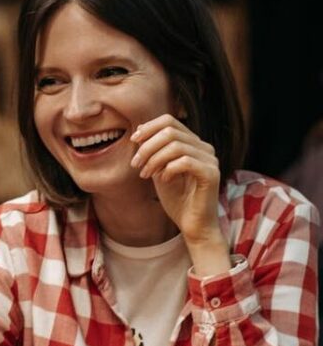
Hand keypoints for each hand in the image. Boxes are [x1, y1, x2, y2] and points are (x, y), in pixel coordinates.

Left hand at [130, 114, 230, 274]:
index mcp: (192, 144)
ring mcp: (210, 160)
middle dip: (147, 147)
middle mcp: (204, 148)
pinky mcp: (211, 174)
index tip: (133, 141)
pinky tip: (163, 180)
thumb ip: (152, 152)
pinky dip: (168, 169)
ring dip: (154, 159)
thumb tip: (138, 133)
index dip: (148, 127)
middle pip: (170, 131)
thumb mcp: (158, 171)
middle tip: (136, 165)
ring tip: (145, 175)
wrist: (192, 225)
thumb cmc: (177, 199)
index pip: (170, 121)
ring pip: (176, 145)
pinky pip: (185, 161)